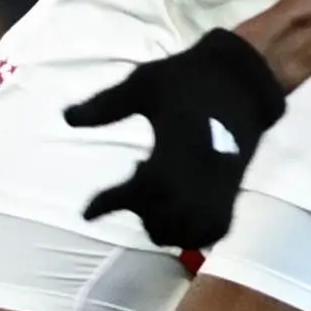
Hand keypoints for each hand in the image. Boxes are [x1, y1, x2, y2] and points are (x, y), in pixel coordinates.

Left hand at [67, 32, 289, 251]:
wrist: (244, 78)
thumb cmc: (189, 78)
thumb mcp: (143, 84)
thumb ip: (106, 105)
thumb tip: (66, 118)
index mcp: (174, 150)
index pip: (139, 192)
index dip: (110, 204)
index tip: (87, 212)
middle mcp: (199, 177)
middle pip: (162, 221)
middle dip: (139, 212)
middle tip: (131, 186)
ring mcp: (219, 188)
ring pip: (186, 232)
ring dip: (163, 224)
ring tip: (154, 198)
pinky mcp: (233, 191)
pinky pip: (212, 230)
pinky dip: (191, 232)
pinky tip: (177, 210)